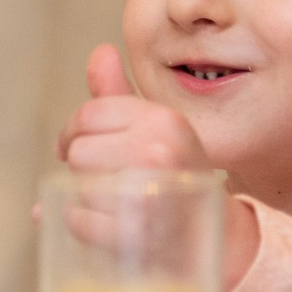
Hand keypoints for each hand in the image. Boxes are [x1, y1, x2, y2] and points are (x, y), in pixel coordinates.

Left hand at [55, 46, 257, 287]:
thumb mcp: (156, 131)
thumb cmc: (175, 177)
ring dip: (86, 196)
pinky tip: (112, 225)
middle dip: (84, 166)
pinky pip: (76, 219)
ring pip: (75, 184)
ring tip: (119, 201)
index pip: (89, 115)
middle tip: (108, 178)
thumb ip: (120, 95)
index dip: (74, 133)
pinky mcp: (132, 233)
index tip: (80, 147)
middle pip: (79, 151)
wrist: (216, 238)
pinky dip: (84, 225)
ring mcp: (145, 194)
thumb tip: (100, 52)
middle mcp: (158, 152)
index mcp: (164, 121)